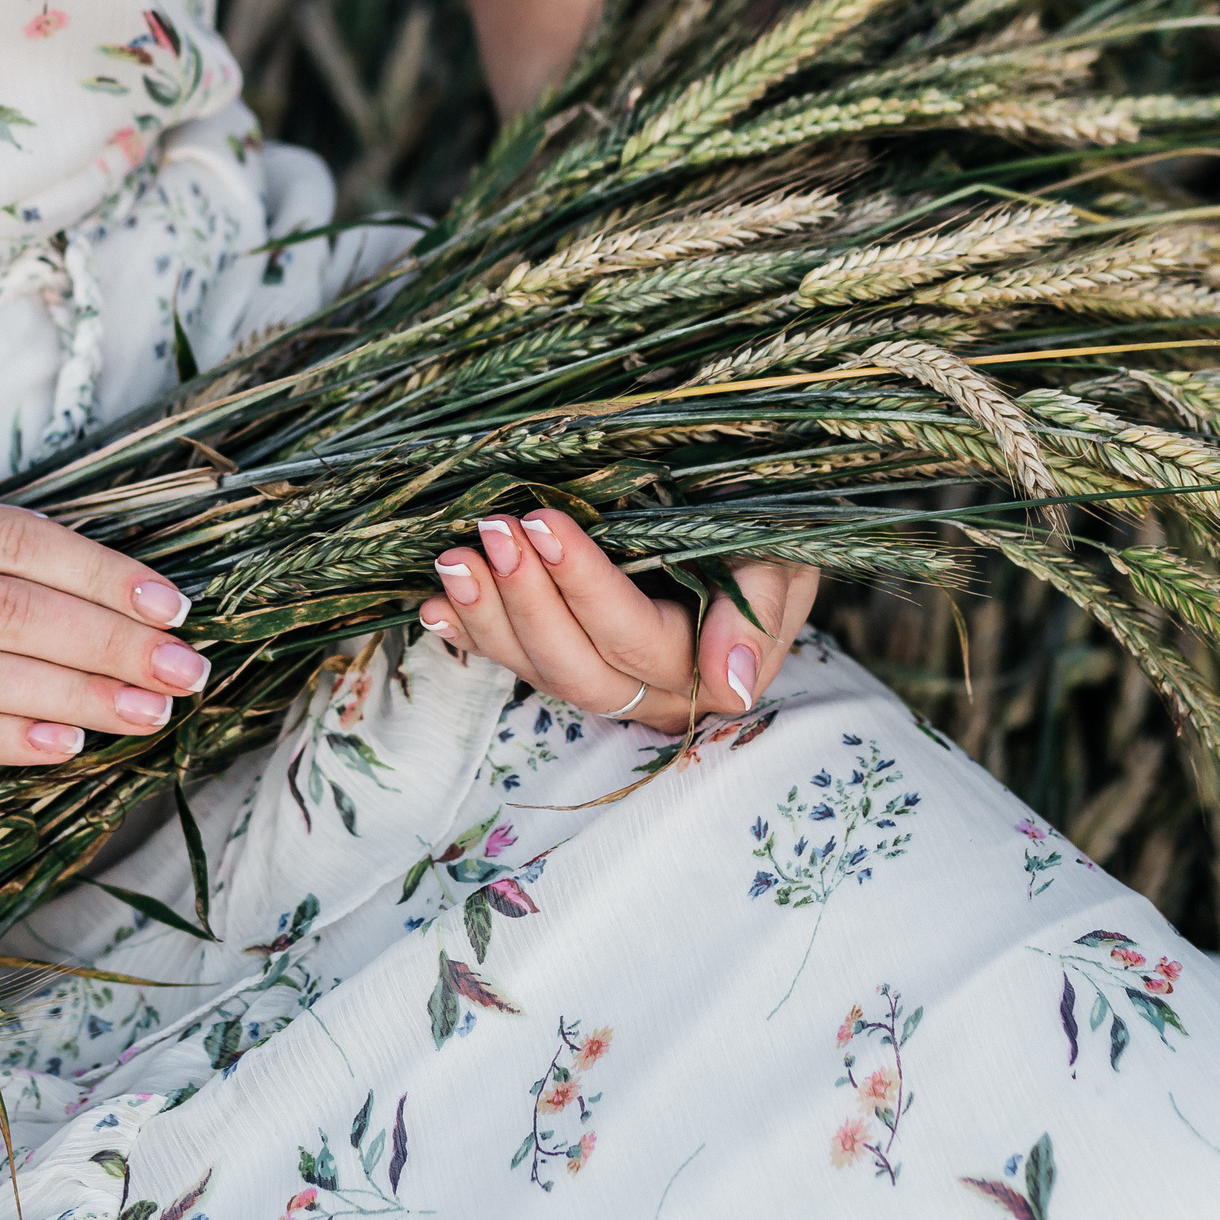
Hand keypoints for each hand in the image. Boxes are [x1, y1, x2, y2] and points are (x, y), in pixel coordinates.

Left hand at [414, 509, 818, 733]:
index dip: (584, 587)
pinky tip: (435, 603)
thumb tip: (732, 682)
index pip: (634, 638)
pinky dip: (472, 632)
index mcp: (706, 673)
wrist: (753, 541)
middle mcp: (652, 695)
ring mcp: (608, 685)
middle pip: (576, 668)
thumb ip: (760, 612)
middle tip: (494, 530)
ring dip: (489, 616)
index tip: (544, 524)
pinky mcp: (570, 665)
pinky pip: (515, 662)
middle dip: (526, 599)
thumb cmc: (770, 542)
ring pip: (539, 672)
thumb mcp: (784, 560)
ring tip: (455, 558)